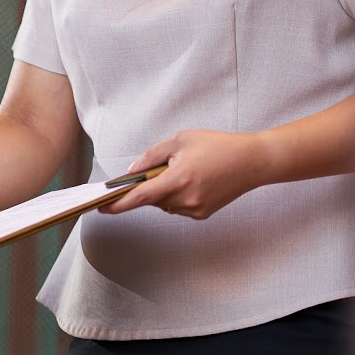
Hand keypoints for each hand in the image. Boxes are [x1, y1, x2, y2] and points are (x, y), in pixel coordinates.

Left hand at [100, 129, 271, 219]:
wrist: (253, 162)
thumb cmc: (218, 146)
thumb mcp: (180, 140)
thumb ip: (152, 156)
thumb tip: (132, 173)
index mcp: (178, 179)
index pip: (140, 197)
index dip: (118, 204)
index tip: (101, 207)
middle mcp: (186, 199)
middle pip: (151, 199)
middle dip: (147, 186)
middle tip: (159, 167)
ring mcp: (195, 209)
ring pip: (164, 203)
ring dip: (163, 190)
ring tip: (185, 169)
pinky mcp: (203, 214)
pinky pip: (178, 206)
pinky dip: (176, 195)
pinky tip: (193, 180)